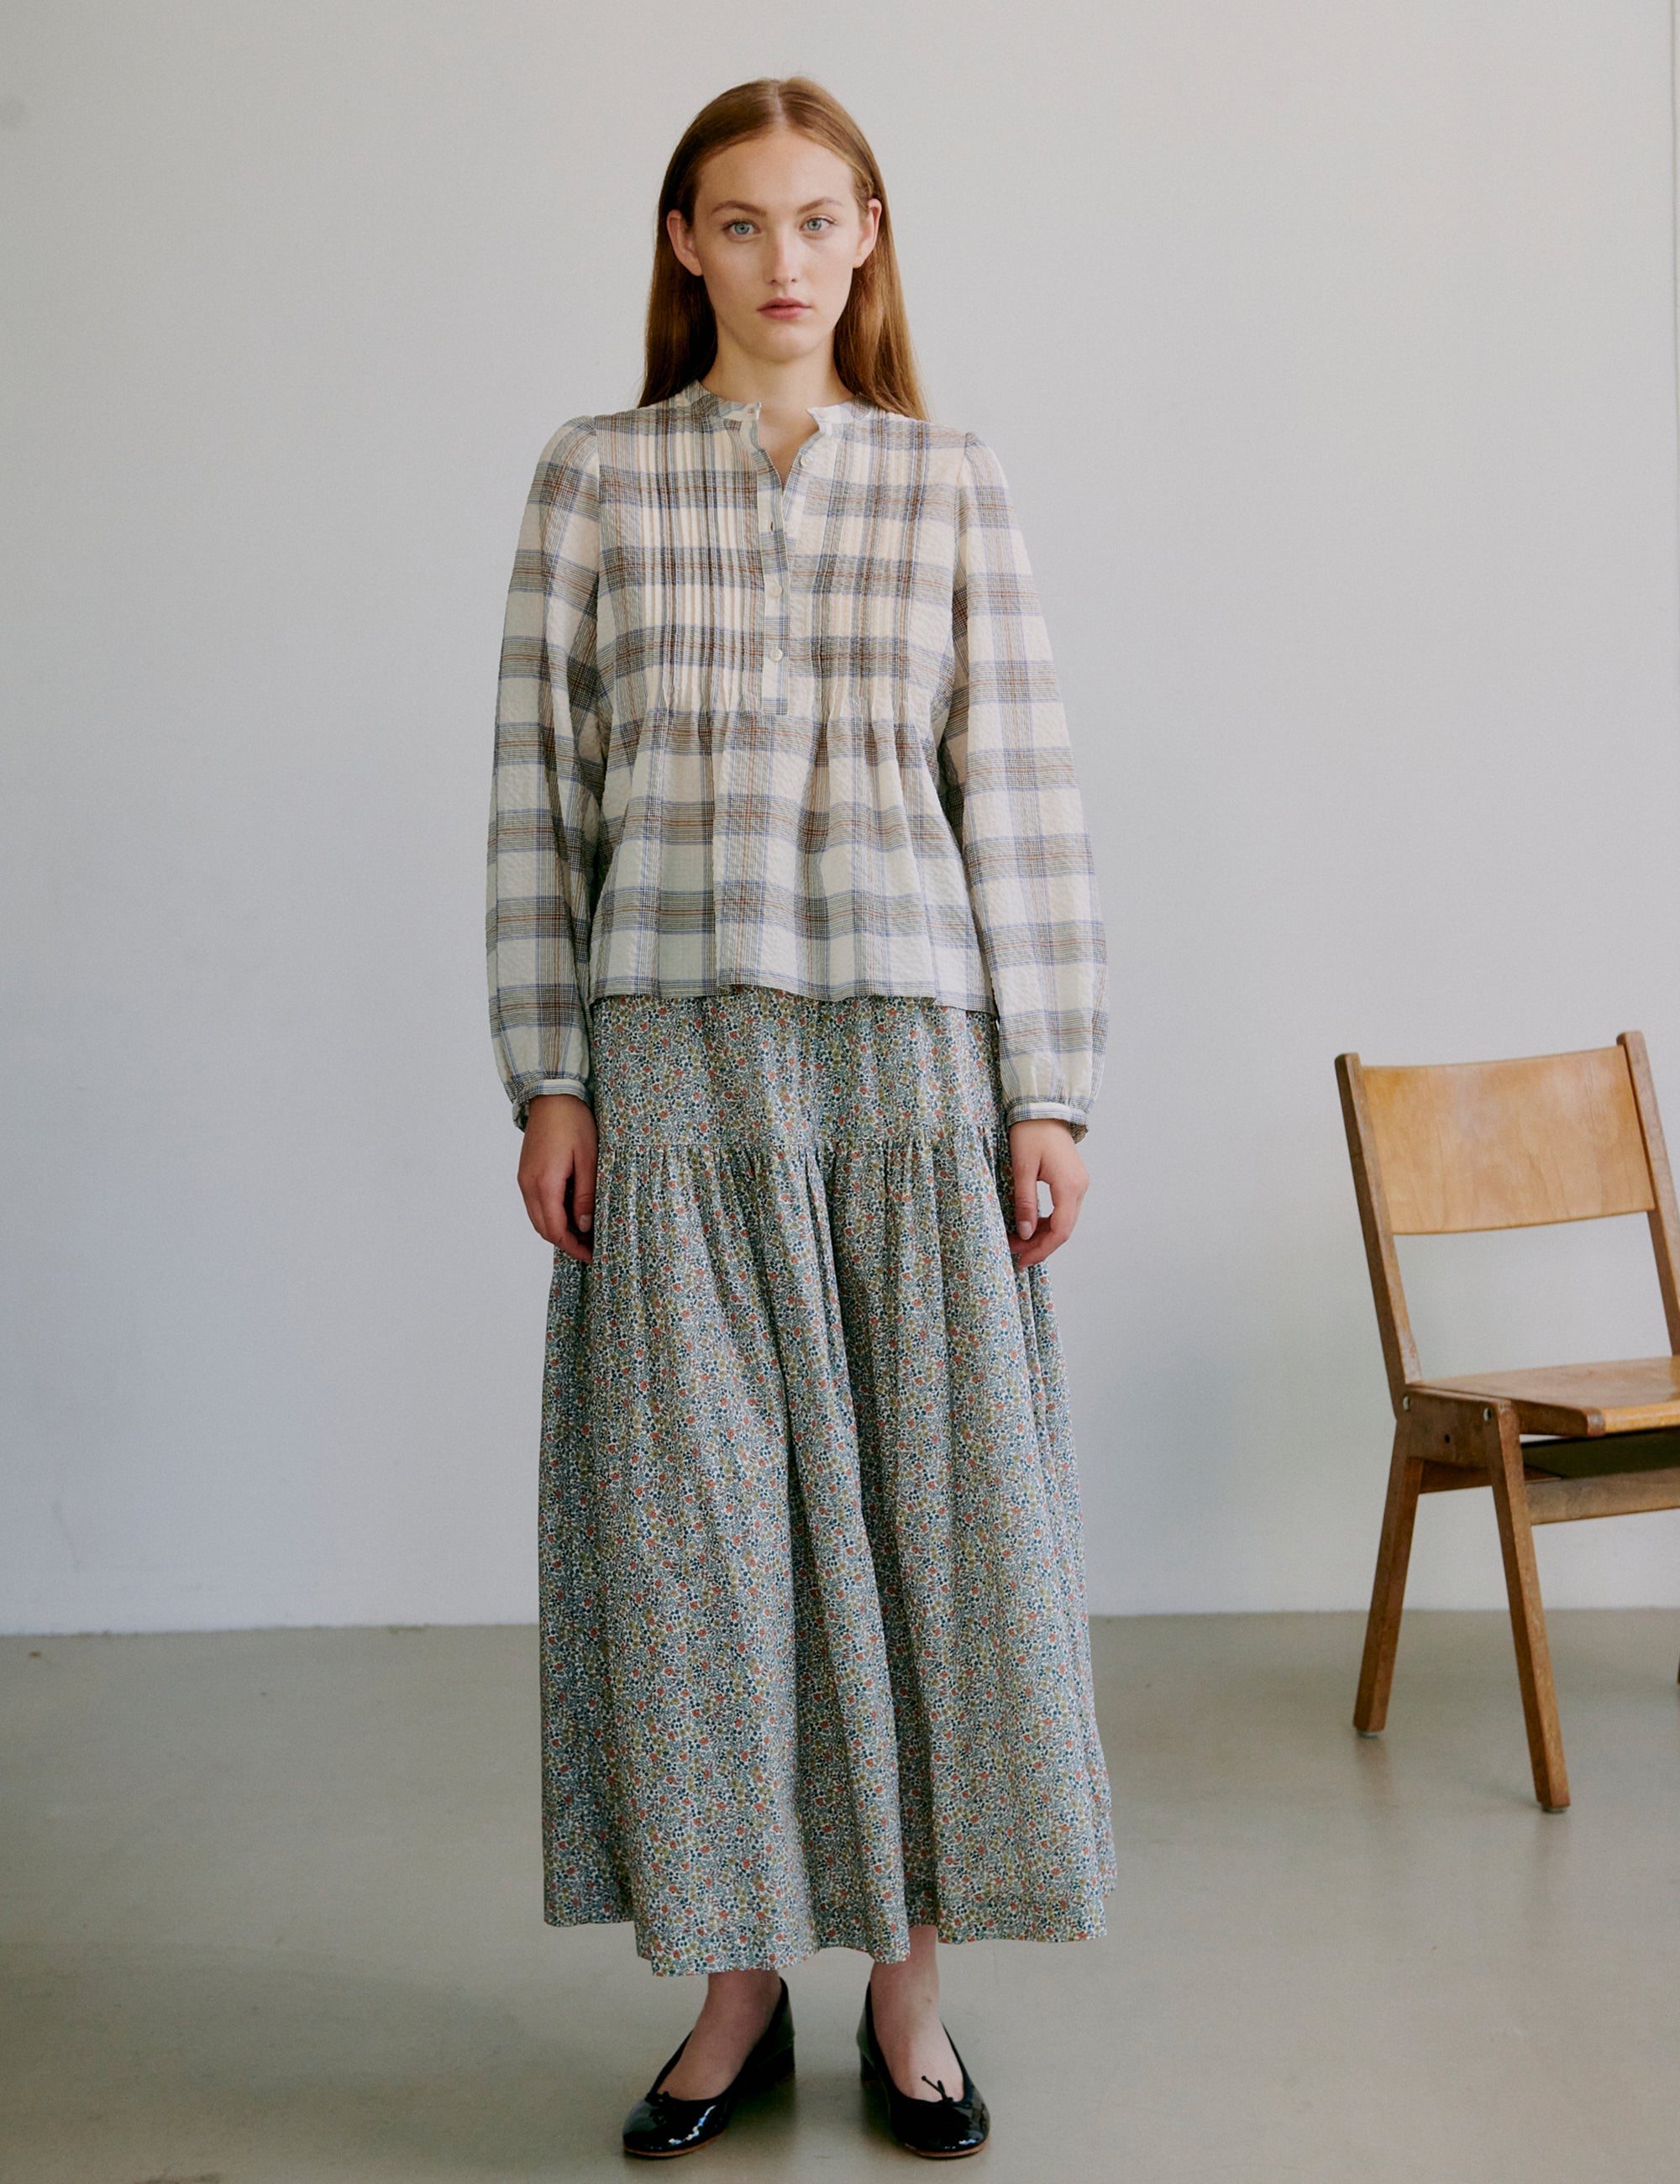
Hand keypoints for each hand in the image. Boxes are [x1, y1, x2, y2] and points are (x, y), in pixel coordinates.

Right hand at [518, 1094, 596, 1262]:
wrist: (552, 1096)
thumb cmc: (574, 1123)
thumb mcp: (589, 1159)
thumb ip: (585, 1195)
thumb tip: (584, 1226)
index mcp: (544, 1184)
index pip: (555, 1230)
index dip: (573, 1247)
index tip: (591, 1255)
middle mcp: (528, 1185)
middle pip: (543, 1229)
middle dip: (566, 1242)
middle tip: (591, 1246)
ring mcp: (524, 1179)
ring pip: (538, 1218)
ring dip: (558, 1229)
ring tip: (584, 1231)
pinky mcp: (525, 1173)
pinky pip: (535, 1204)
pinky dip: (551, 1215)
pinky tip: (571, 1212)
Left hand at [1006, 1118, 1087, 1267]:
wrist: (1043, 1108)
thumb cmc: (1031, 1133)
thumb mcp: (1022, 1168)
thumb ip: (1025, 1202)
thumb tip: (1025, 1233)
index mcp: (1069, 1187)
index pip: (1060, 1231)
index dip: (1041, 1249)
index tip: (1022, 1259)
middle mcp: (1079, 1188)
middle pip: (1064, 1229)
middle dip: (1039, 1244)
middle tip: (1015, 1251)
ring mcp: (1078, 1184)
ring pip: (1064, 1221)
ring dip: (1043, 1234)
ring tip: (1018, 1240)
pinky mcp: (1073, 1180)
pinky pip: (1063, 1209)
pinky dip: (1047, 1221)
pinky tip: (1030, 1225)